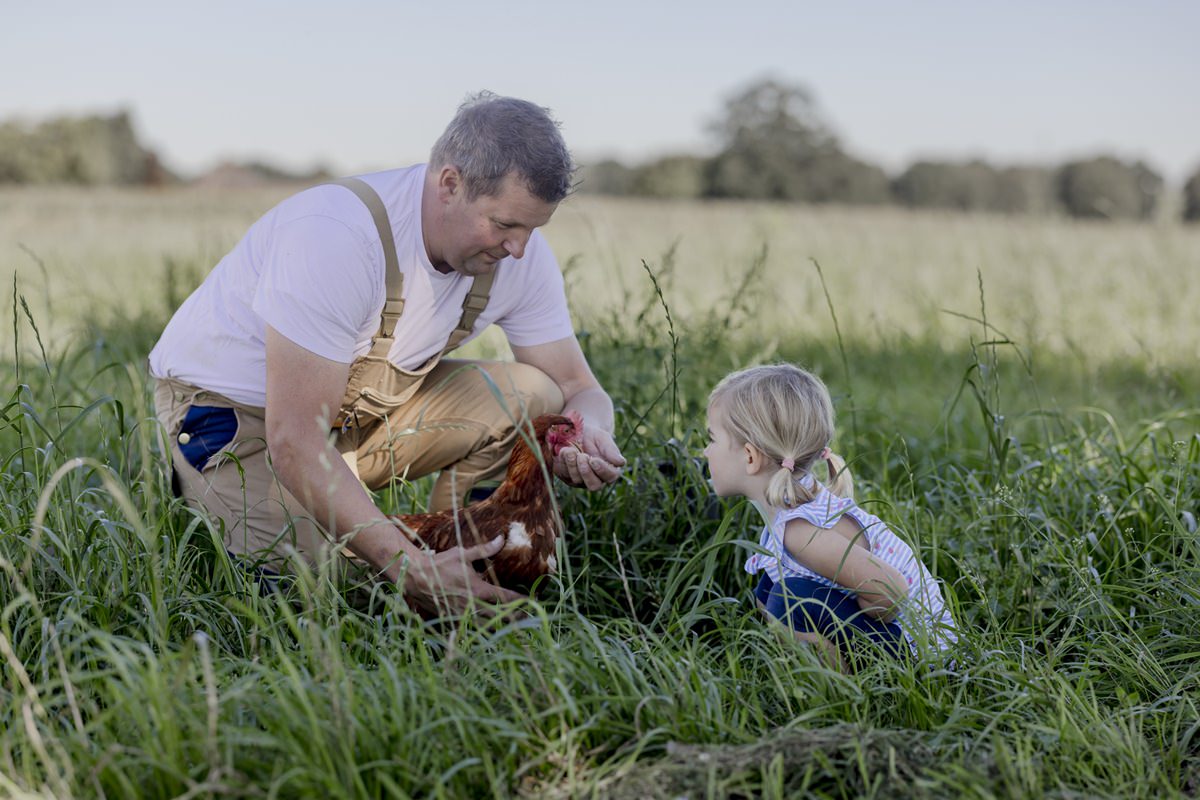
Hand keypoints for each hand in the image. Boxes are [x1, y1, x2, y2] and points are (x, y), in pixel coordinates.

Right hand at [399, 535, 525, 617]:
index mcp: (478, 589)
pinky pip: (470, 628)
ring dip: (499, 626)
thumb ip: (484, 550)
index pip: (505, 597)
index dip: (520, 600)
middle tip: (526, 617)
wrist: (415, 577)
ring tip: (511, 626)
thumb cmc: (439, 564)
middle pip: (499, 616)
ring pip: (486, 626)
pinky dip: (480, 629)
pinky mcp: (452, 619)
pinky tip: (487, 629)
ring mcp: (462, 614)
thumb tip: (501, 538)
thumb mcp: (462, 554)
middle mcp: (472, 605)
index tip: (531, 600)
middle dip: (514, 617)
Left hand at [553, 426, 625, 489]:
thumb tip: (621, 462)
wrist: (578, 431)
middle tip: (582, 456)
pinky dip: (562, 462)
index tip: (594, 459)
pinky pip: (563, 474)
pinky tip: (563, 450)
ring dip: (572, 464)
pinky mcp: (566, 476)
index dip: (602, 470)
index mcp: (609, 471)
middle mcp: (595, 479)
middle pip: (593, 485)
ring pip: (576, 480)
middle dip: (586, 471)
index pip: (609, 477)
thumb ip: (611, 450)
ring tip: (570, 450)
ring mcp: (580, 480)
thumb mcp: (603, 439)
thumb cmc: (594, 436)